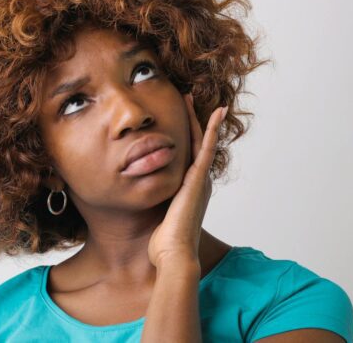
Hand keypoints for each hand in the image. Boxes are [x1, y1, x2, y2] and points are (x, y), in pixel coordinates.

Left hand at [147, 92, 226, 269]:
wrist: (174, 254)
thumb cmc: (163, 243)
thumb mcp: (156, 215)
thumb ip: (152, 202)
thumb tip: (136, 196)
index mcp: (189, 190)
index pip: (187, 156)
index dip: (184, 136)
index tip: (179, 119)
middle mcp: (198, 182)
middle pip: (196, 143)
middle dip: (192, 121)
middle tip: (186, 99)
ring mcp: (200, 179)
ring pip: (202, 140)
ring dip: (199, 118)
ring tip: (193, 98)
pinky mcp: (199, 178)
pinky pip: (207, 148)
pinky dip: (212, 129)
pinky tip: (217, 113)